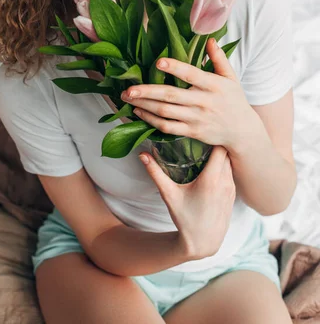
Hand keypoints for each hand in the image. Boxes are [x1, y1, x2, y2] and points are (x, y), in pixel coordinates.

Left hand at [121, 38, 260, 155]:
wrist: (242, 132)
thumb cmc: (234, 100)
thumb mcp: (231, 77)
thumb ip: (219, 59)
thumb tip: (209, 39)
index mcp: (214, 85)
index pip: (192, 74)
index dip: (175, 68)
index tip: (158, 62)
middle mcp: (204, 102)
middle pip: (171, 96)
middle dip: (147, 92)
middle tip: (129, 88)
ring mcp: (197, 119)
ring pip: (166, 112)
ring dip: (144, 105)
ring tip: (127, 97)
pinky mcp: (192, 132)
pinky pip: (168, 127)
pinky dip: (151, 120)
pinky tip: (139, 111)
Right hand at [139, 145, 235, 259]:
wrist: (203, 243)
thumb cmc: (185, 218)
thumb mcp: (169, 195)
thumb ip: (156, 173)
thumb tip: (142, 154)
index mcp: (211, 179)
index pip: (220, 148)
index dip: (213, 136)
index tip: (202, 131)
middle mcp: (225, 182)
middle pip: (227, 152)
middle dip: (217, 141)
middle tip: (203, 135)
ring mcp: (231, 188)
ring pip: (231, 162)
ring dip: (222, 153)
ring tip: (208, 146)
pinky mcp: (233, 194)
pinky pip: (231, 172)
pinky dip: (224, 164)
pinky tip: (213, 163)